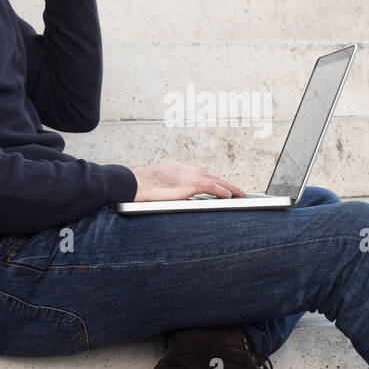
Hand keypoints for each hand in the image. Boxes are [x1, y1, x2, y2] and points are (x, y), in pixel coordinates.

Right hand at [125, 162, 247, 201]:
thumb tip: (164, 199)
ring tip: (239, 193)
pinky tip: (229, 196)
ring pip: (215, 178)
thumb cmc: (135, 187)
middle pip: (210, 173)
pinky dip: (222, 190)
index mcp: (175, 169)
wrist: (130, 182)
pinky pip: (211, 186)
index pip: (198, 172)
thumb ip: (163, 190)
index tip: (219, 183)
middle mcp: (183, 170)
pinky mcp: (187, 184)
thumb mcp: (153, 187)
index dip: (211, 178)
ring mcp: (186, 175)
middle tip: (235, 189)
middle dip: (224, 181)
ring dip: (229, 186)